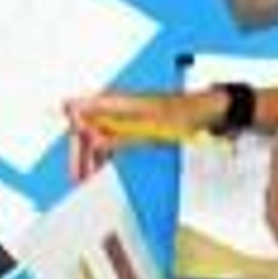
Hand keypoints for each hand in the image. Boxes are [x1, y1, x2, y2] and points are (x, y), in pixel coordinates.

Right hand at [63, 90, 220, 180]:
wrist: (205, 111)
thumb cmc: (182, 114)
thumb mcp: (150, 128)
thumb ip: (119, 134)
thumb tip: (92, 139)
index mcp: (117, 101)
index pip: (80, 109)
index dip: (72, 130)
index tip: (73, 152)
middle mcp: (117, 105)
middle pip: (85, 126)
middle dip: (79, 152)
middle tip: (78, 177)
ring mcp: (123, 114)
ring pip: (96, 133)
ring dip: (89, 155)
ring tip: (87, 177)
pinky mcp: (131, 122)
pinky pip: (109, 137)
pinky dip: (103, 152)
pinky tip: (102, 166)